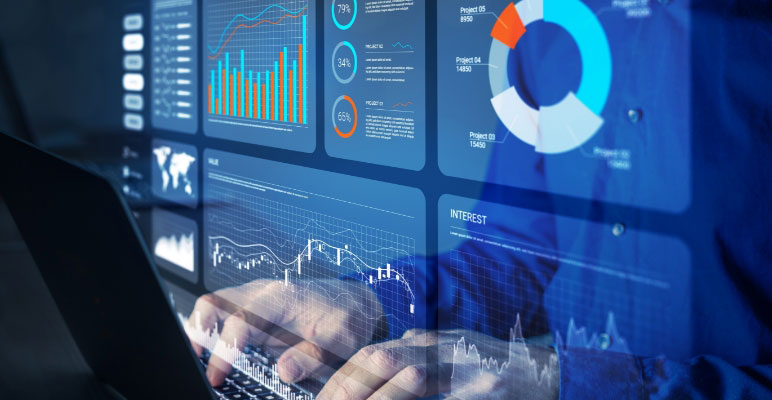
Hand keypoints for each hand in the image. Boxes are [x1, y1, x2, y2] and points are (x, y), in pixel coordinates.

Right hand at [187, 279, 383, 386]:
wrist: (353, 302)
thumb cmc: (346, 318)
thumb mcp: (338, 342)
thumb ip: (311, 357)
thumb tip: (283, 372)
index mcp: (283, 298)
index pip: (242, 318)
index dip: (226, 347)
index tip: (218, 374)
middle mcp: (262, 293)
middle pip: (214, 302)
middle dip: (197, 332)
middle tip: (195, 364)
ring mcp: (254, 298)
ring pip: (212, 306)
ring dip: (199, 332)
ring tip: (198, 363)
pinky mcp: (252, 309)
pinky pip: (221, 314)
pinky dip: (210, 333)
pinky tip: (211, 357)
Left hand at [316, 329, 559, 399]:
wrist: (540, 372)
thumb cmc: (490, 367)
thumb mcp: (447, 355)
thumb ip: (416, 359)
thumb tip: (379, 368)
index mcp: (423, 342)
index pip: (369, 355)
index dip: (340, 377)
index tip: (320, 397)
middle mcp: (435, 346)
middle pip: (376, 360)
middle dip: (345, 386)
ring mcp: (456, 364)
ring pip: (402, 375)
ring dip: (373, 396)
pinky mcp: (477, 386)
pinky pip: (434, 394)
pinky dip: (404, 399)